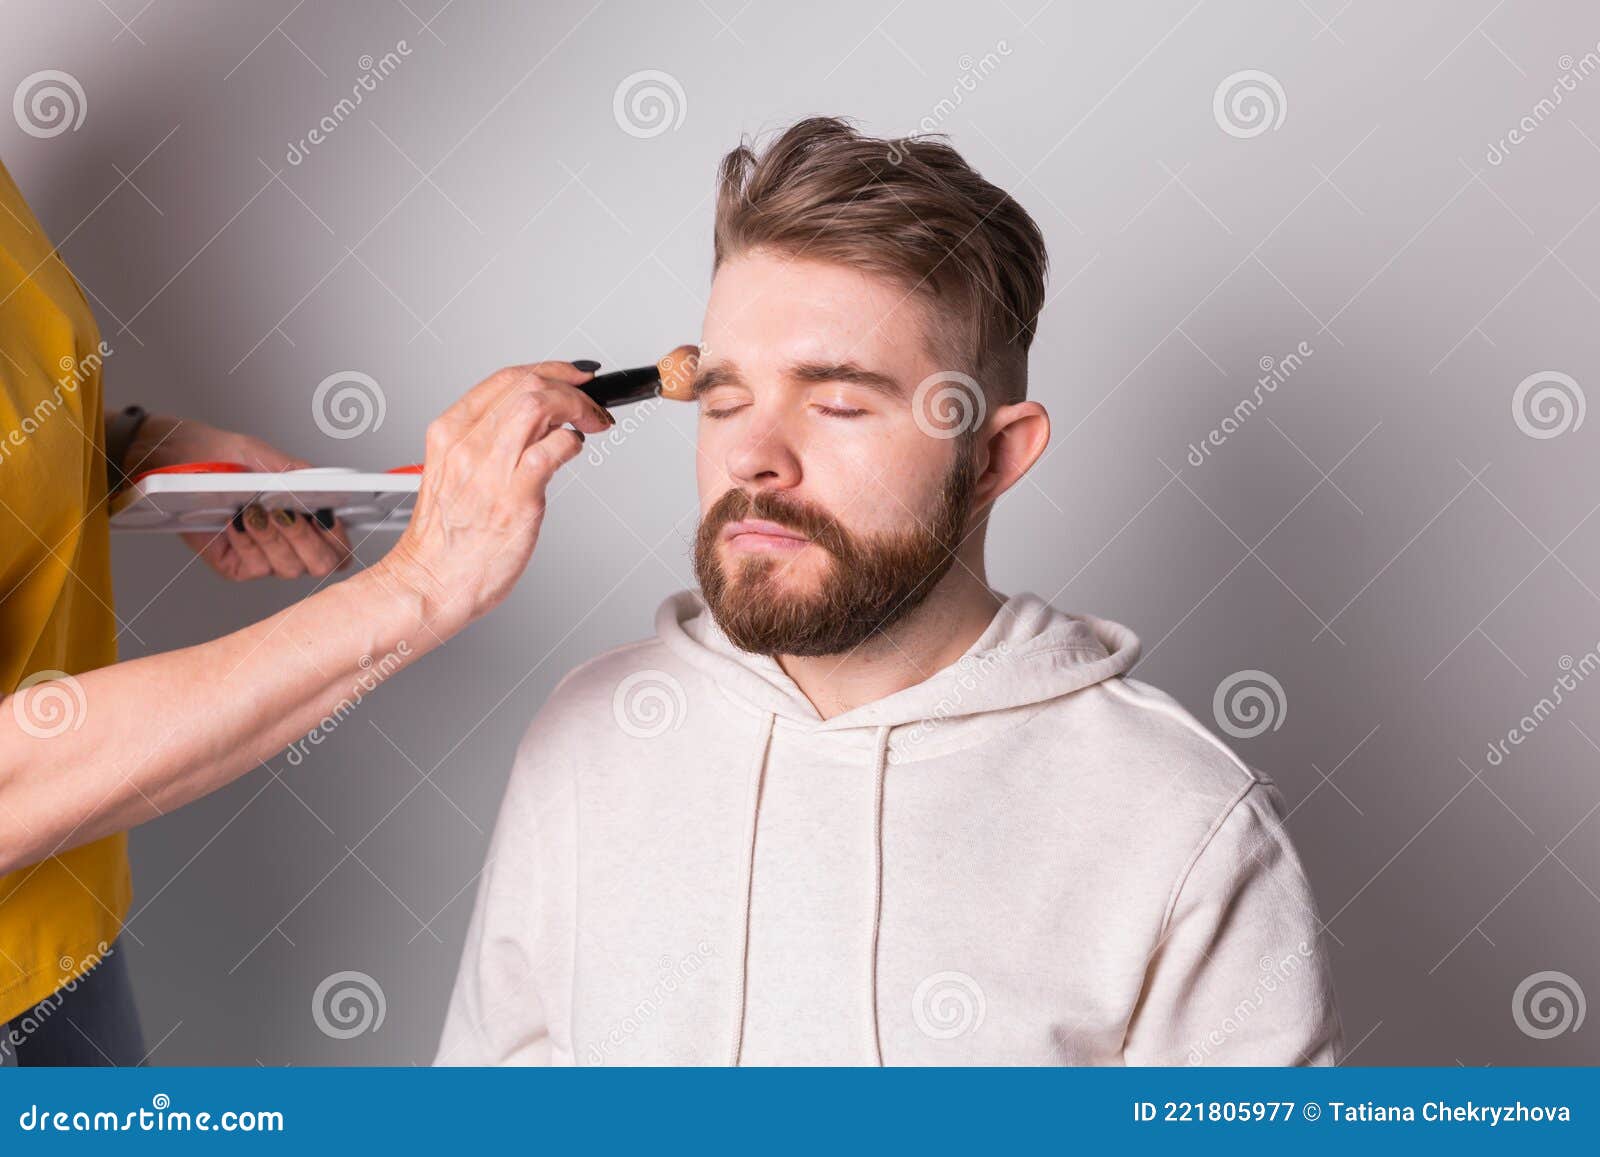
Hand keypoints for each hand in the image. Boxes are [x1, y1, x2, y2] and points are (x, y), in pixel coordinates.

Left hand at [125, 415, 354, 580]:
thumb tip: (324, 488)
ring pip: (287, 567)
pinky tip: (233, 521)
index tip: (326, 515)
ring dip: (272, 537)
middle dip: (304, 537)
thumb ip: (297, 472)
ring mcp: (266, 558)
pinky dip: (245, 541)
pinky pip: (254, 566)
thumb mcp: (262, 455)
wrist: (171, 460)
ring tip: (252, 509)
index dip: (339, 537)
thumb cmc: (217, 455)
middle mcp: (293, 543)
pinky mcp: (237, 567)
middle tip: (284, 512)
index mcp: (310, 517)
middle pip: (321, 564)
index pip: (341, 546)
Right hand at [373, 362, 614, 635]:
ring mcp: (489, 469)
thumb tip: (538, 424)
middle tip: (590, 402)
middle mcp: (467, 445)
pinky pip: (553, 449)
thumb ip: (489, 444)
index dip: (549, 370)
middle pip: (526, 384)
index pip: (504, 378)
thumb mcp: (455, 474)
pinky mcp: (514, 497)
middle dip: (570, 384)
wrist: (429, 583)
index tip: (572, 376)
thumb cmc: (445, 540)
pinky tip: (575, 449)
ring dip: (577, 406)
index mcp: (449, 433)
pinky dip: (573, 441)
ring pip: (538, 405)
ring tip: (591, 422)